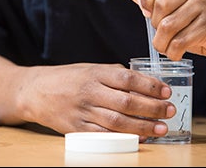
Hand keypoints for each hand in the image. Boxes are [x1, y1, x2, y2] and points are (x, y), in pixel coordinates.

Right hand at [18, 62, 175, 140]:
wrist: (35, 91)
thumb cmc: (67, 77)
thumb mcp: (90, 68)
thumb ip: (114, 73)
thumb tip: (142, 81)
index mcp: (95, 73)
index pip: (127, 78)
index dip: (150, 85)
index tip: (166, 90)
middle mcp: (90, 91)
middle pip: (126, 101)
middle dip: (152, 107)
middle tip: (170, 110)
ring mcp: (83, 112)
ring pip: (118, 121)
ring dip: (143, 126)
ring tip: (161, 128)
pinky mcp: (76, 129)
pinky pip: (104, 136)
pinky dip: (124, 138)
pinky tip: (139, 138)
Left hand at [125, 0, 205, 63]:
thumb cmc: (200, 23)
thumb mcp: (175, 9)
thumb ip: (151, 0)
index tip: (148, 14)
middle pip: (159, 5)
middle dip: (155, 26)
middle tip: (162, 35)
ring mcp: (203, 5)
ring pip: (168, 25)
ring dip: (162, 43)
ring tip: (168, 47)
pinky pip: (180, 41)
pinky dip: (173, 52)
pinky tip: (177, 53)